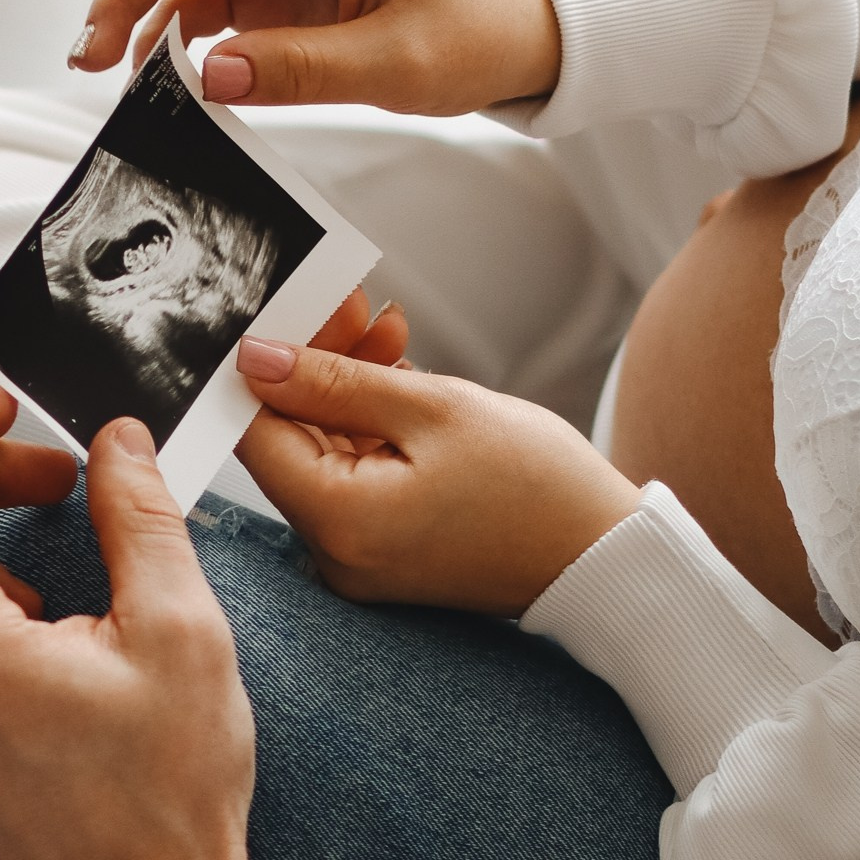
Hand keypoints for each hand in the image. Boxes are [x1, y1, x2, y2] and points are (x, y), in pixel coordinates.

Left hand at [236, 339, 639, 614]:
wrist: (605, 556)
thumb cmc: (536, 486)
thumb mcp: (433, 409)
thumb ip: (335, 381)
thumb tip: (255, 359)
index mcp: (338, 522)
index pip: (255, 434)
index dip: (261, 366)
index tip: (287, 311)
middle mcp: (336, 552)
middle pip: (292, 439)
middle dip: (315, 364)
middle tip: (350, 303)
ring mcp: (361, 555)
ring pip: (327, 450)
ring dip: (348, 387)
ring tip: (388, 328)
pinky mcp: (387, 548)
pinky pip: (358, 474)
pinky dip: (372, 426)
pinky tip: (399, 374)